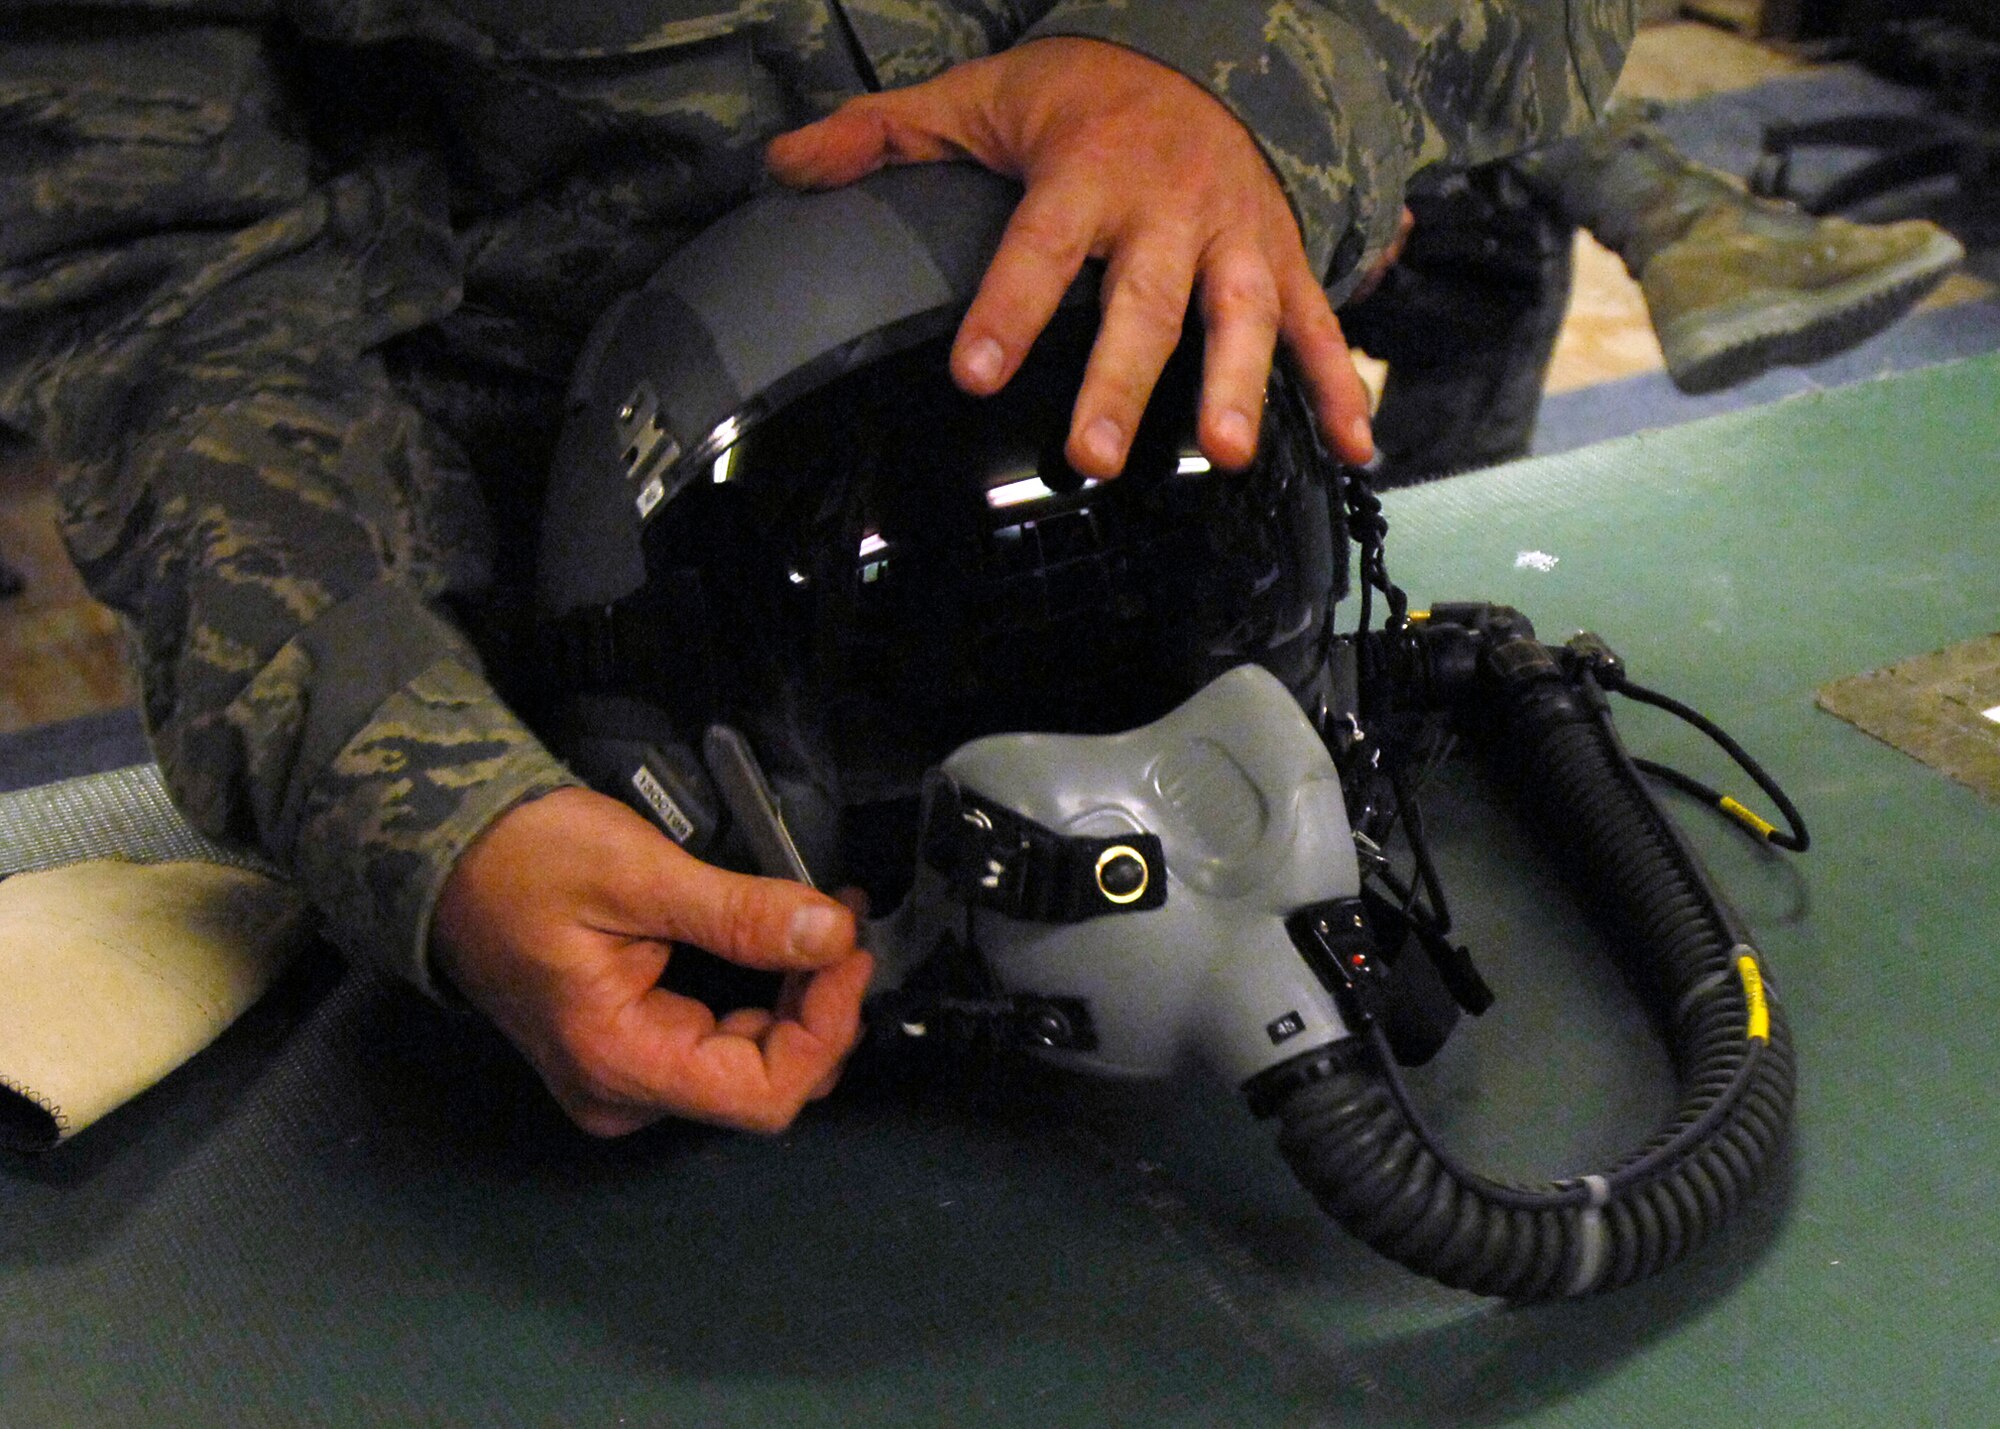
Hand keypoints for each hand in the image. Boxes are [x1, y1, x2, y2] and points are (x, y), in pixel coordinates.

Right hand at [431, 787, 873, 1136]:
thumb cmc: (523, 860)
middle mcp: (623, 1091)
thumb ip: (740, 914)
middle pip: (762, 1084)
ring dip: (800, 1002)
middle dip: (821, 1010)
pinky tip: (785, 946)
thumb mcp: (638, 875)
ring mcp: (626, 1075)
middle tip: (844, 927)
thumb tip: (830, 935)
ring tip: (824, 926)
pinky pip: (721, 1043)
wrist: (449, 851)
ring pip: (750, 1065)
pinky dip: (766, 999)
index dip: (825, 1028)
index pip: (762, 1093)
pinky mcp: (633, 1046)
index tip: (850, 953)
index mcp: (618, 1061)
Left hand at [766, 36, 1374, 477]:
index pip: (1040, 247)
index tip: (978, 371)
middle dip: (1124, 377)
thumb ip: (882, 136)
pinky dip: (1340, 384)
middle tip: (1096, 454)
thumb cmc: (1079, 98)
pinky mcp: (1280, 259)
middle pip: (1145, 300)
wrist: (1197, 55)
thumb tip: (783, 167)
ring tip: (1229, 454)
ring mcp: (1234, 237)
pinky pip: (1317, 323)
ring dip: (1240, 386)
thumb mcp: (977, 100)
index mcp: (1088, 170)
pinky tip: (1353, 447)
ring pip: (1242, 315)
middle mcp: (1168, 206)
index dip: (1010, 309)